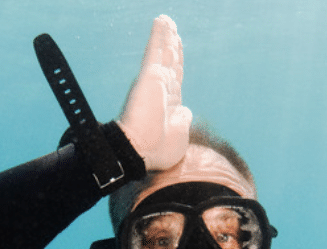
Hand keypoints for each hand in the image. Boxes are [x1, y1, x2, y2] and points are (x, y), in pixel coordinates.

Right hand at [117, 15, 191, 170]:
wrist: (141, 149)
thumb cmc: (159, 150)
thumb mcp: (179, 135)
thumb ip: (183, 121)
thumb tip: (186, 111)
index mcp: (169, 104)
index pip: (175, 78)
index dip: (177, 63)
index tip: (178, 49)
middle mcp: (162, 89)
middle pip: (169, 62)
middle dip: (172, 46)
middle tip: (173, 30)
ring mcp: (156, 80)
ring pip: (163, 51)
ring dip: (166, 35)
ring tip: (168, 20)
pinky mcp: (150, 74)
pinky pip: (156, 49)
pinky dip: (159, 34)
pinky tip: (162, 21)